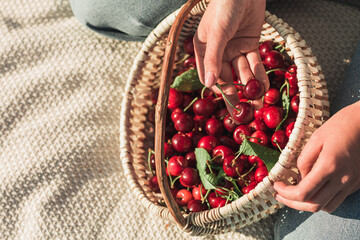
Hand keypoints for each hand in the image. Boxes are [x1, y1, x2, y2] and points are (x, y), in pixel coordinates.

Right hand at [194, 0, 268, 114]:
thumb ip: (212, 59)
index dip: (220, 90)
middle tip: (243, 111)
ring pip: (243, 72)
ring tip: (258, 104)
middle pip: (227, 77)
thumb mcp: (217, 34)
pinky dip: (259, 75)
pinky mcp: (250, 45)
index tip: (230, 104)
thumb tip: (208, 84)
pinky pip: (254, 63)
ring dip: (250, 87)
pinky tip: (264, 88)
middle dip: (236, 93)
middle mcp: (218, 52)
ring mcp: (235, 49)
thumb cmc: (224, 7)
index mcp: (203, 50)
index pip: (211, 76)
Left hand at [274, 101, 359, 212]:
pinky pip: (336, 200)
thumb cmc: (339, 126)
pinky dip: (321, 200)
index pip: (303, 193)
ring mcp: (351, 184)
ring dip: (307, 205)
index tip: (275, 186)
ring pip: (326, 207)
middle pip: (313, 205)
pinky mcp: (356, 184)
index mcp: (329, 166)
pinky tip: (312, 190)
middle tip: (279, 195)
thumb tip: (298, 178)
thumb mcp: (315, 139)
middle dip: (292, 203)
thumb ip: (304, 161)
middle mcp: (342, 179)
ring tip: (293, 195)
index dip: (285, 193)